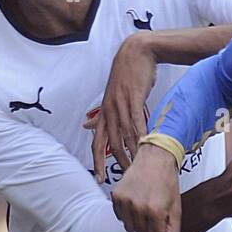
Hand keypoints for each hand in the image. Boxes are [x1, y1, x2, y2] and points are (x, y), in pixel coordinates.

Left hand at [84, 32, 155, 177]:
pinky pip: (136, 120)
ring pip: (125, 135)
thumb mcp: (110, 96)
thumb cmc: (126, 75)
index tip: (99, 179)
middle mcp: (110, 110)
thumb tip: (86, 125)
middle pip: (111, 143)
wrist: (137, 51)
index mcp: (104, 113)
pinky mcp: (133, 97)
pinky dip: (140, 134)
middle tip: (124, 179)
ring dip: (131, 152)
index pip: (97, 142)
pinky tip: (145, 146)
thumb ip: (100, 115)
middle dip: (117, 162)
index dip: (97, 161)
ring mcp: (121, 104)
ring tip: (137, 169)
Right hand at [112, 142, 182, 231]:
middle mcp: (138, 207)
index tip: (161, 224)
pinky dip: (126, 214)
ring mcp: (125, 201)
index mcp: (155, 211)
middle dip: (149, 229)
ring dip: (137, 222)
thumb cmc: (167, 181)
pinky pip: (119, 216)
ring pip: (128, 227)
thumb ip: (171, 231)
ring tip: (144, 208)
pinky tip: (135, 203)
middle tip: (153, 215)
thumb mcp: (176, 208)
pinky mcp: (116, 195)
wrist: (155, 157)